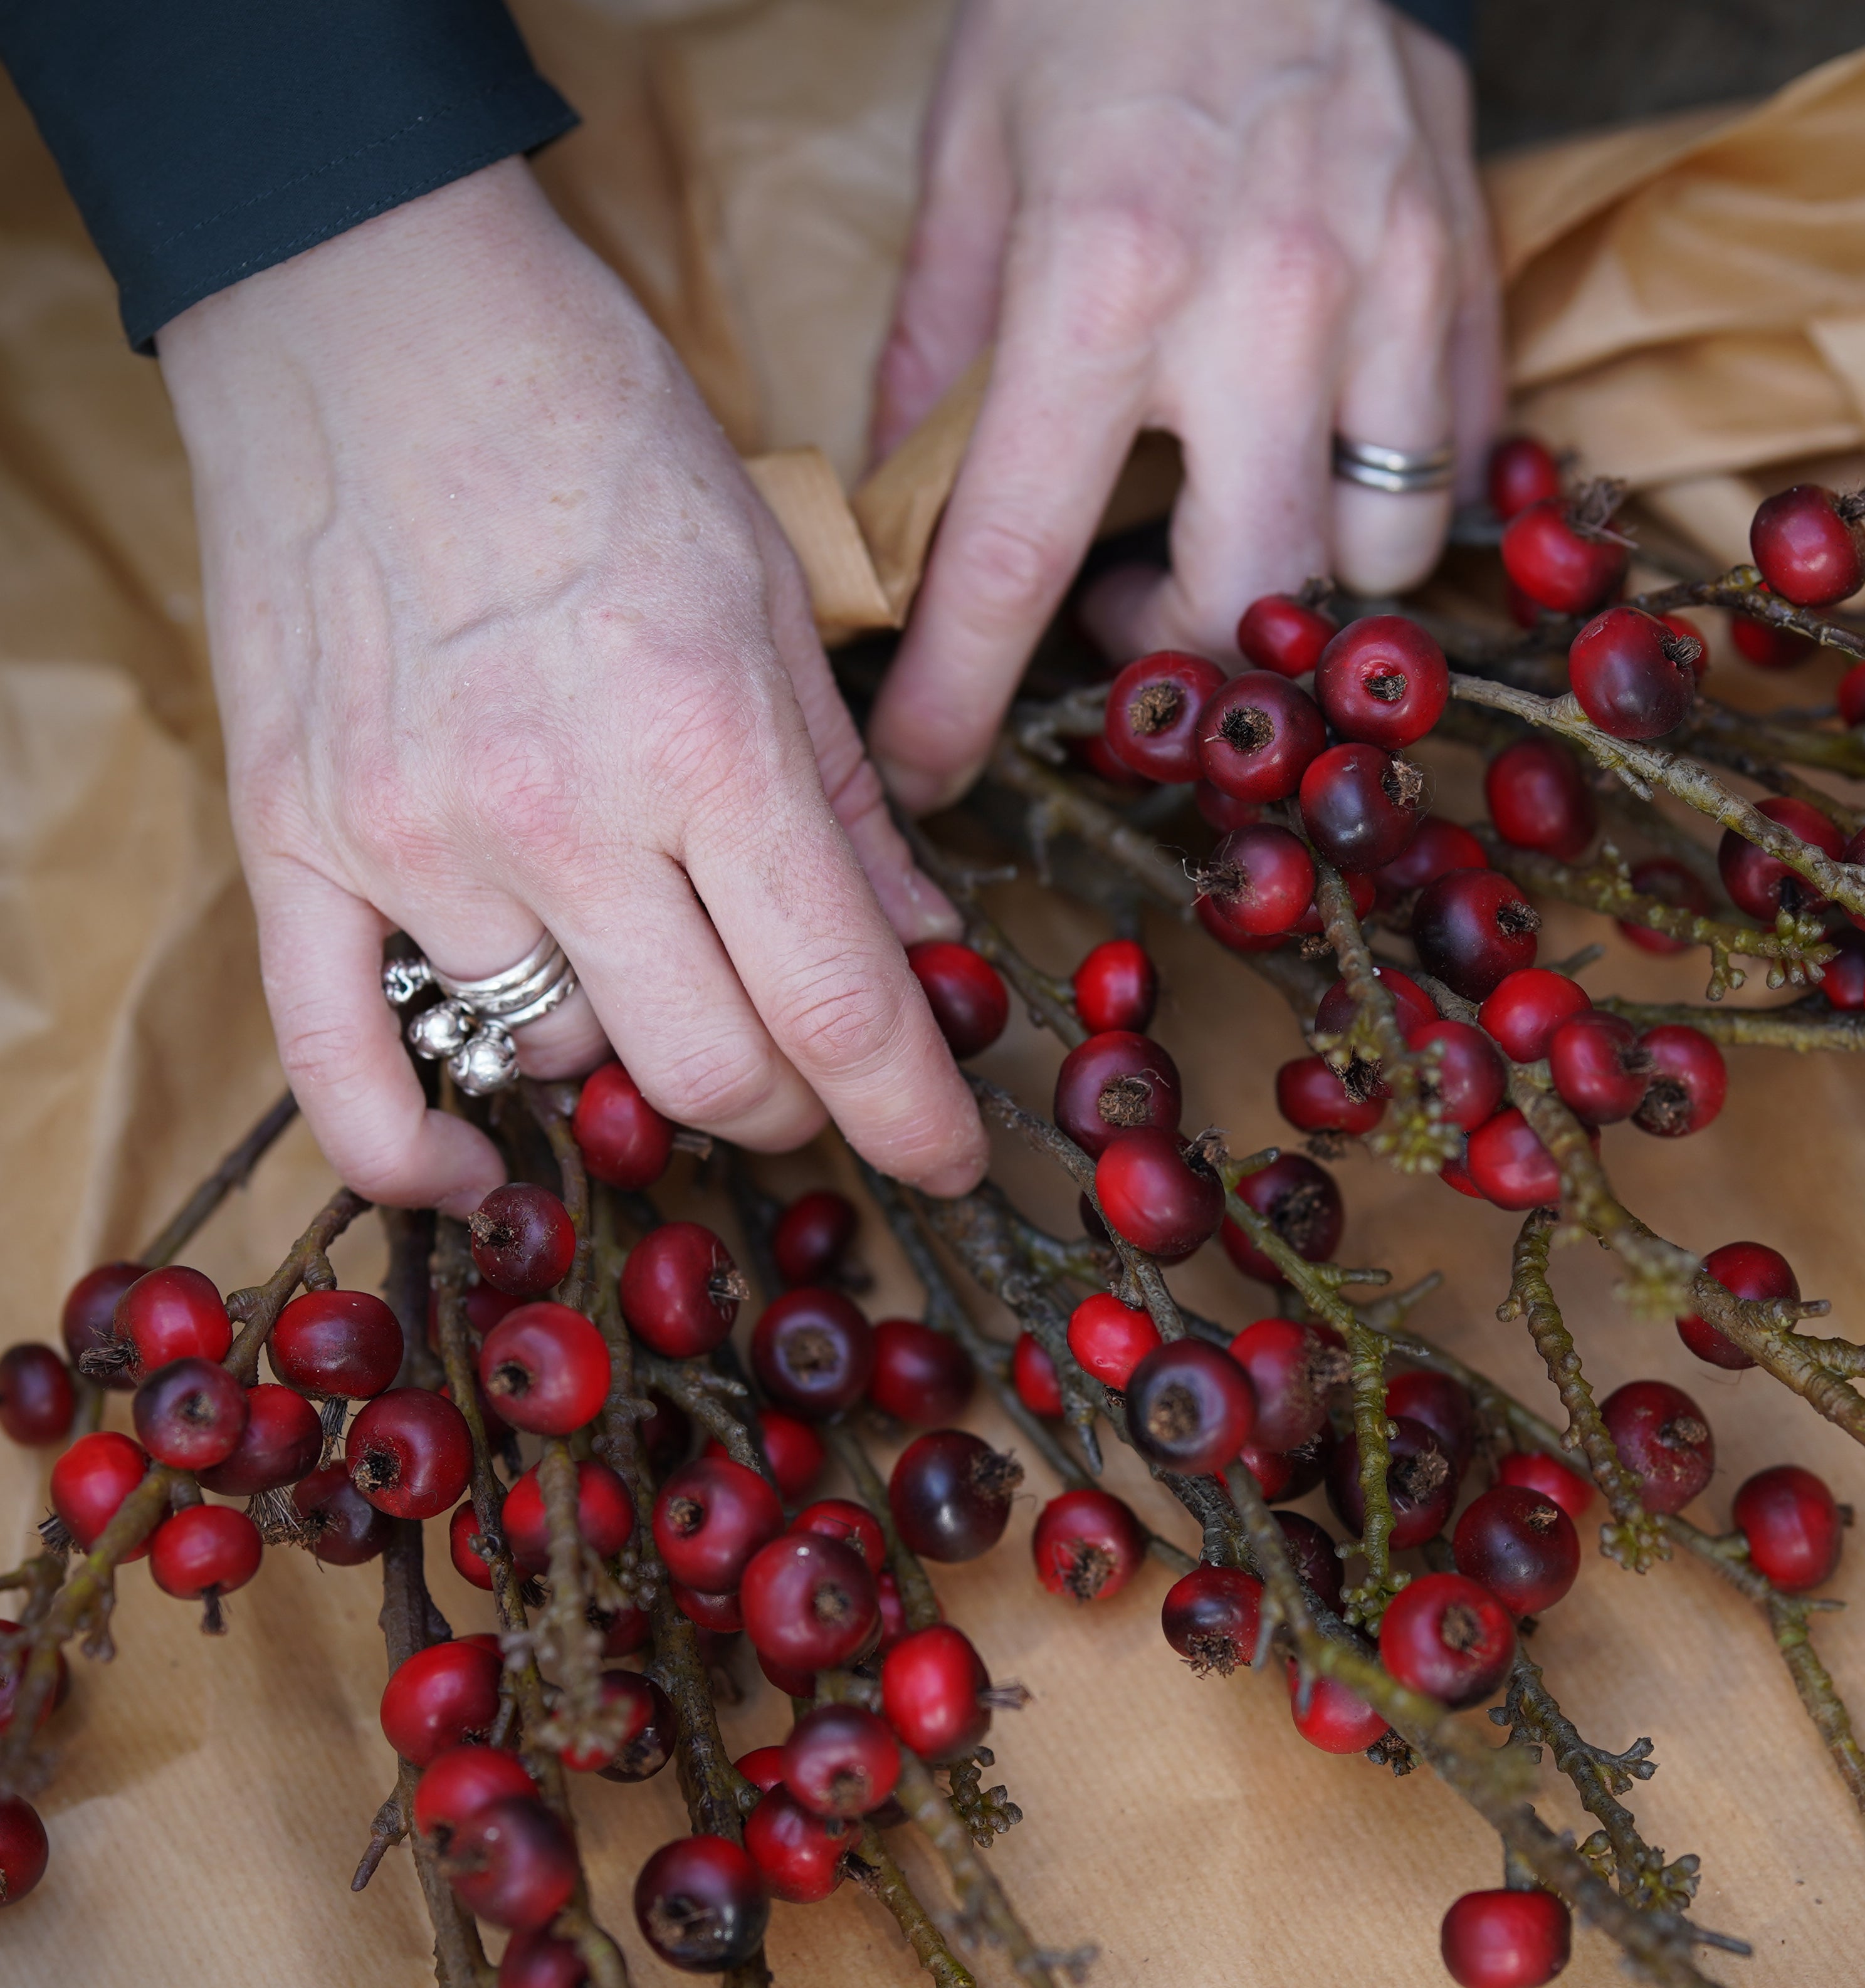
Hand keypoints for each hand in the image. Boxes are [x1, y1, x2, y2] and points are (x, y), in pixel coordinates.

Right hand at [159, 159, 986, 1211]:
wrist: (370, 310)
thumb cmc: (598, 431)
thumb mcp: (775, 595)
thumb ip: (848, 796)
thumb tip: (919, 948)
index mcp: (708, 740)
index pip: (839, 1007)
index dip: (913, 1115)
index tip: (947, 1156)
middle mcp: (559, 810)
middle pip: (711, 1073)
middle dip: (790, 1102)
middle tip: (809, 1061)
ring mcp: (411, 835)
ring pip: (557, 1063)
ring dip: (631, 1061)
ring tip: (647, 978)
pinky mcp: (291, 840)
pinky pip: (339, 1067)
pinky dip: (412, 1157)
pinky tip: (478, 1175)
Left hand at [866, 0, 1501, 811]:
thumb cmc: (1090, 1)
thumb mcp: (968, 160)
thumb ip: (941, 356)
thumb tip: (912, 516)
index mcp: (1102, 277)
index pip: (1017, 550)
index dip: (962, 692)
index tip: (927, 777)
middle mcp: (1264, 304)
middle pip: (1250, 602)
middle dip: (1186, 658)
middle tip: (1132, 614)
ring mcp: (1390, 287)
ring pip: (1379, 558)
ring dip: (1301, 586)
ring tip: (1238, 521)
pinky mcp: (1465, 270)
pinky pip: (1454, 460)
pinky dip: (1389, 493)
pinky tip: (1326, 445)